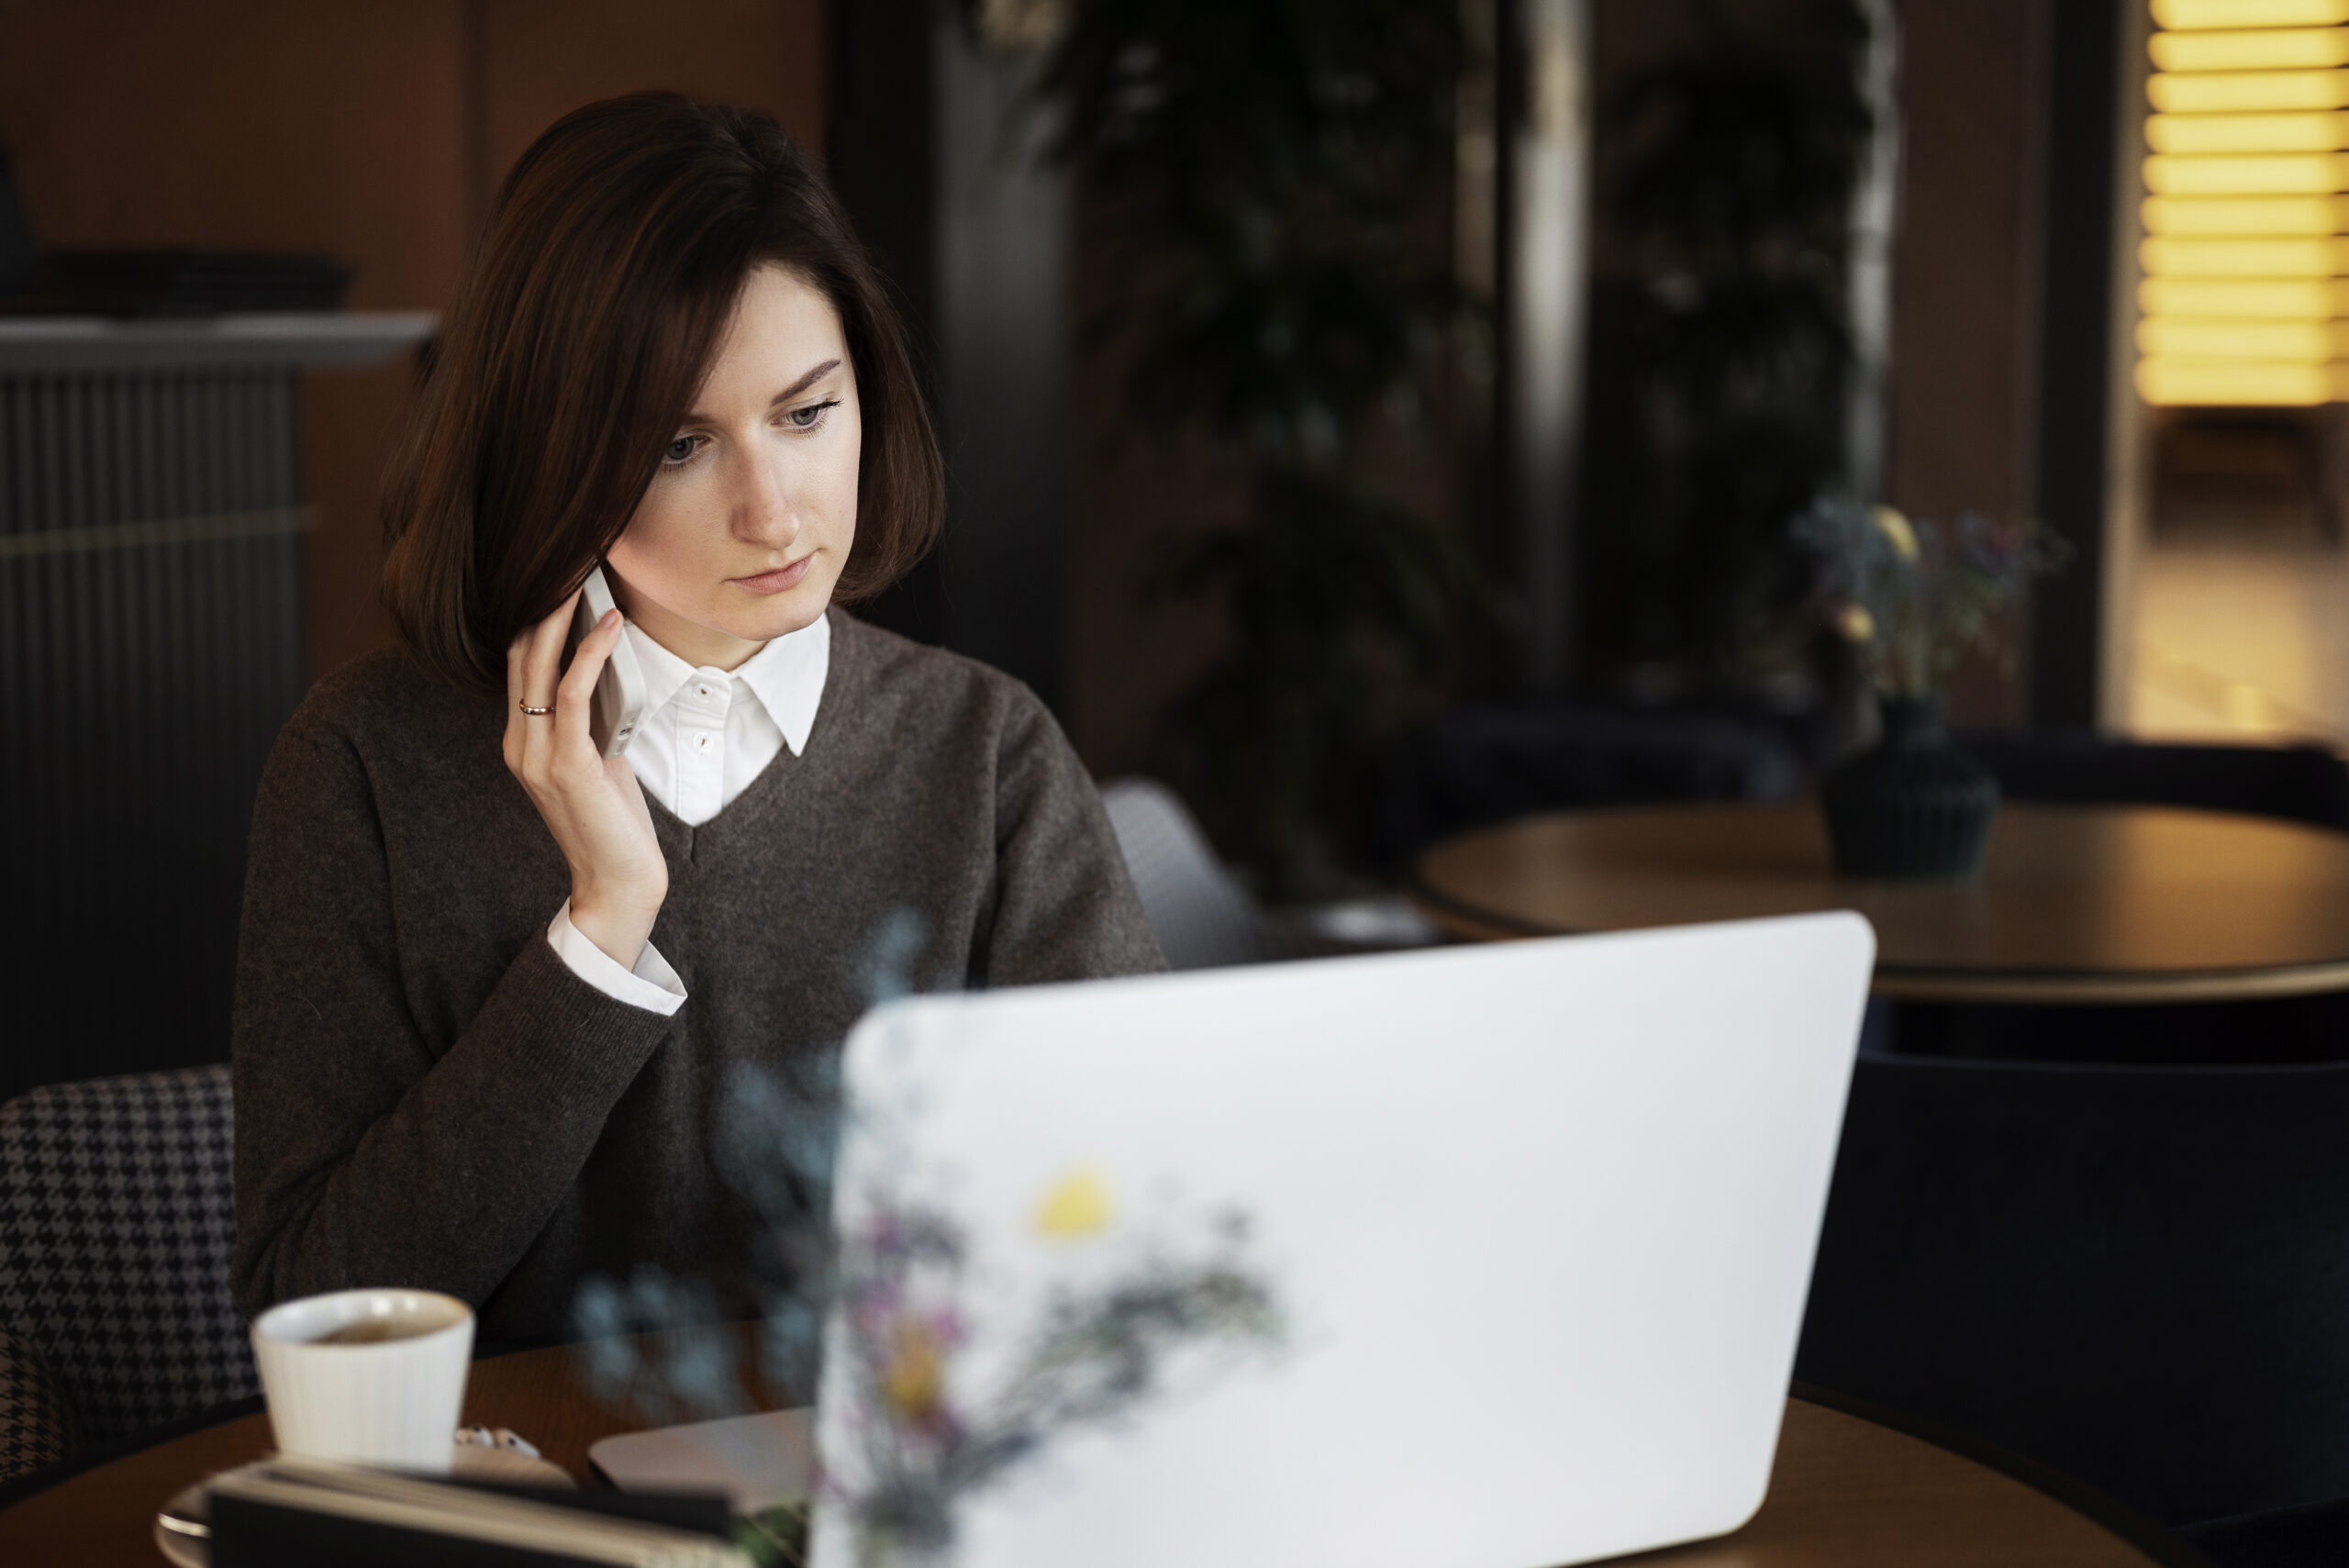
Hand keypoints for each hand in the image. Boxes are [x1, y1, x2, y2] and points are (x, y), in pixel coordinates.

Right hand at [504, 594, 667, 969]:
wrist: (617, 883)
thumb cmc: (613, 822)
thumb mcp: (598, 758)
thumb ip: (591, 719)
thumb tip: (609, 671)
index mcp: (522, 739)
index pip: (520, 663)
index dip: (536, 615)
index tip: (561, 573)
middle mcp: (519, 742)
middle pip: (520, 654)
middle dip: (541, 602)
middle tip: (567, 554)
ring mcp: (537, 753)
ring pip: (539, 666)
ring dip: (561, 616)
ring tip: (581, 574)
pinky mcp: (567, 763)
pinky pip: (572, 695)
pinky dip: (590, 654)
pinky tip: (609, 624)